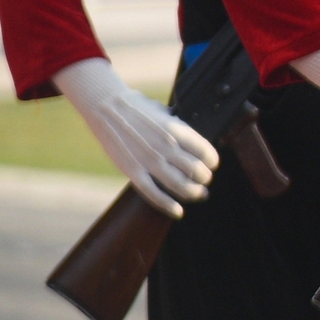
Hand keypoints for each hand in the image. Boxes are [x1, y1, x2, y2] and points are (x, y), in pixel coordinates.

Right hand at [53, 57, 217, 217]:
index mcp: (178, 130)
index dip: (212, 161)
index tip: (212, 164)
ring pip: (180, 185)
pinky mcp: (133, 171)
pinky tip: (179, 212)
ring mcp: (150, 160)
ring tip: (199, 193)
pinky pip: (154, 194)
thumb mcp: (164, 112)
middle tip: (205, 180)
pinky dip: (169, 206)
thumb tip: (190, 141)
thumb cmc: (137, 107)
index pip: (206, 152)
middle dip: (205, 179)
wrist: (107, 107)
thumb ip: (178, 127)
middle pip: (197, 171)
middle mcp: (167, 146)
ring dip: (194, 192)